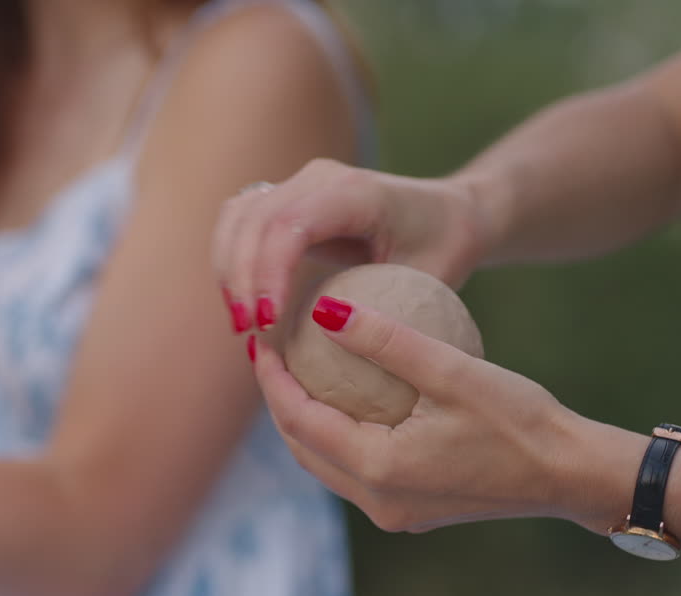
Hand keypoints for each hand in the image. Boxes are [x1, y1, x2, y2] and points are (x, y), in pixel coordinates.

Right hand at [212, 159, 488, 332]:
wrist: (451, 214)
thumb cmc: (446, 249)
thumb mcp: (430, 282)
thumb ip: (383, 306)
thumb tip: (330, 333)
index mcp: (356, 192)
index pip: (290, 224)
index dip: (268, 272)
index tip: (267, 324)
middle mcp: (320, 177)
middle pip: (254, 218)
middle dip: (241, 277)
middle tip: (248, 332)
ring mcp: (299, 183)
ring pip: (238, 216)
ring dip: (229, 269)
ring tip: (242, 323)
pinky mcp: (286, 198)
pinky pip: (241, 221)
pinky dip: (232, 260)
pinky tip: (244, 304)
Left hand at [250, 298, 605, 533]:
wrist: (571, 474)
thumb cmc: (520, 419)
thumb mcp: (452, 369)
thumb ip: (386, 340)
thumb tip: (324, 309)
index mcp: (378, 470)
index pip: (299, 420)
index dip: (272, 379)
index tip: (261, 339)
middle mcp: (377, 501)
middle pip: (302, 447)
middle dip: (279, 401)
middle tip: (271, 353)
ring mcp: (394, 512)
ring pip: (325, 463)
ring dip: (305, 421)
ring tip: (297, 372)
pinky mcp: (412, 510)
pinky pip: (355, 470)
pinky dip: (338, 435)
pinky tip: (344, 398)